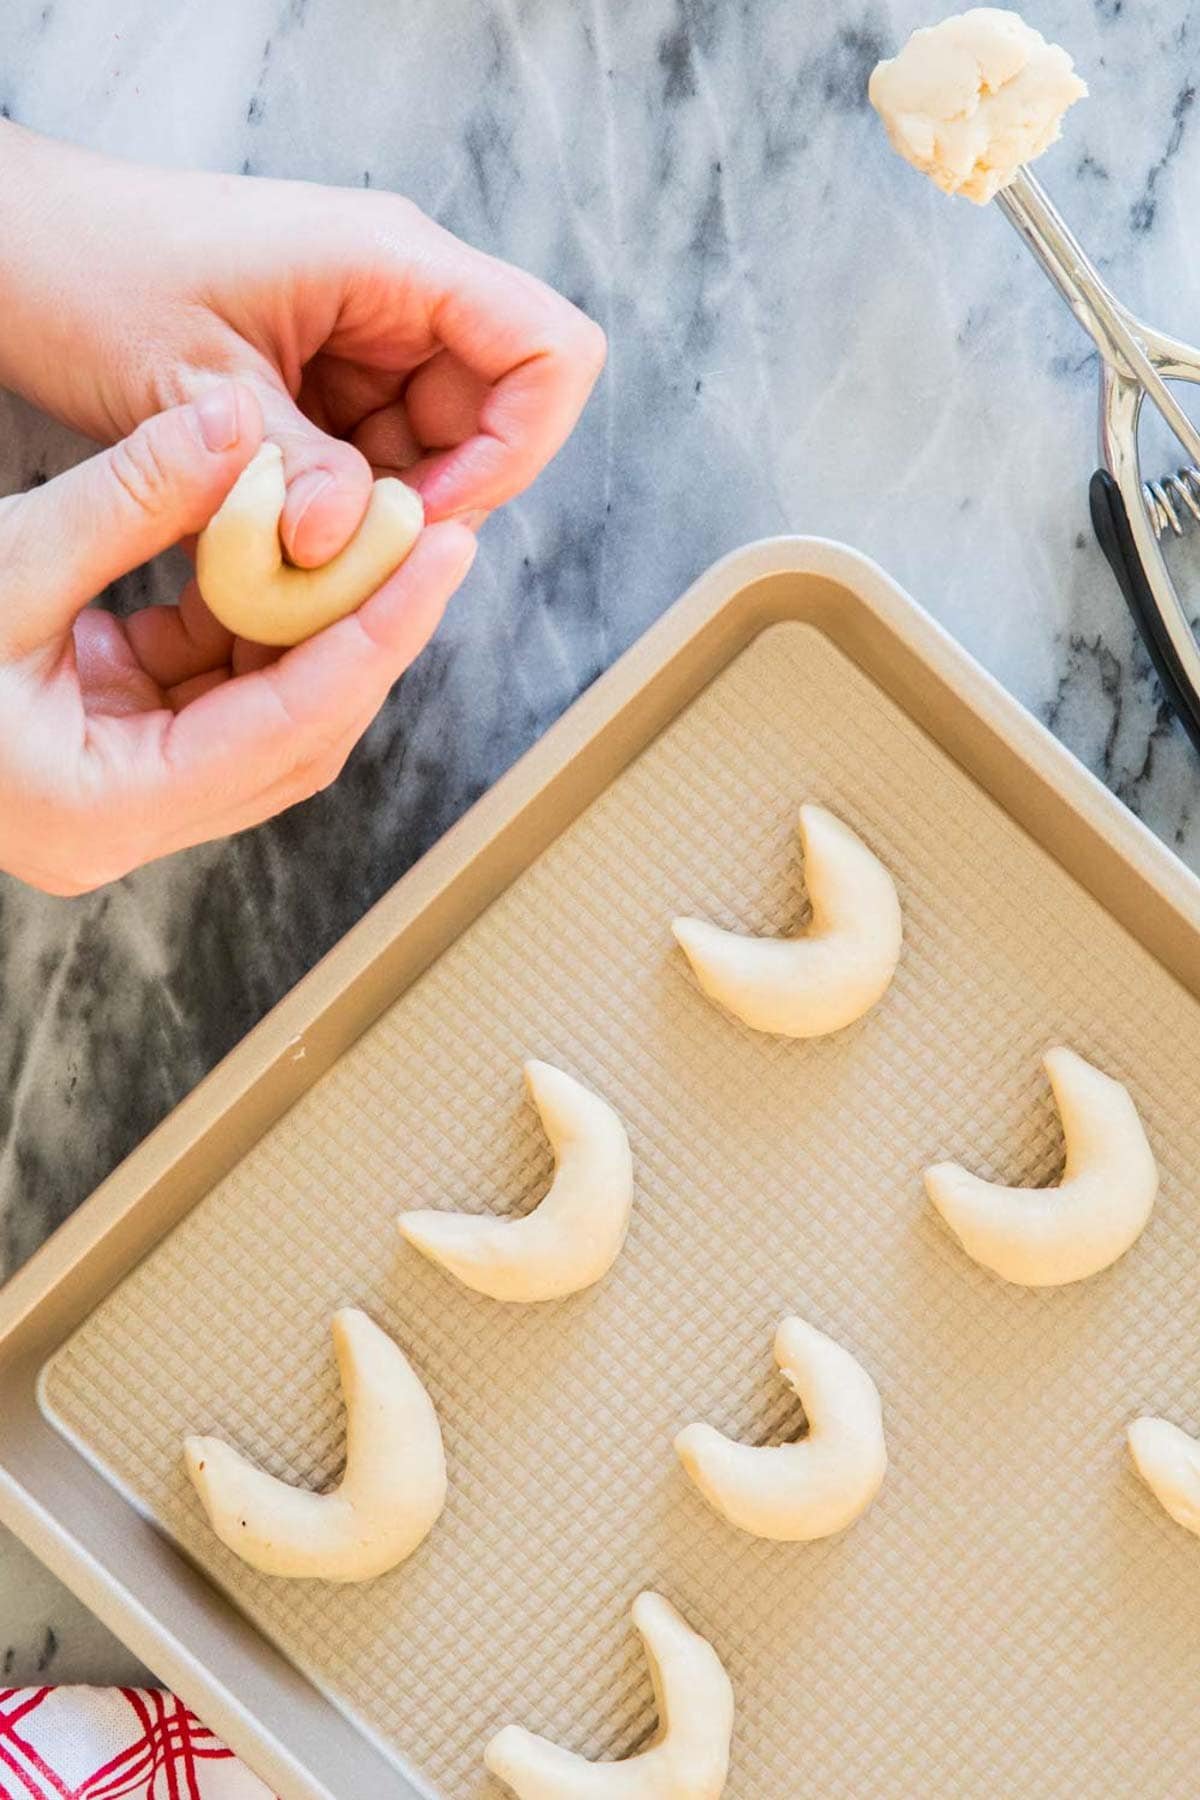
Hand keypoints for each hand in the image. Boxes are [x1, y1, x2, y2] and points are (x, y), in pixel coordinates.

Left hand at [0, 123, 606, 565]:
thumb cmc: (92, 275)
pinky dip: (340, 506)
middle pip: (499, 418)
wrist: (20, 248)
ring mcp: (370, 337)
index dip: (520, 452)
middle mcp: (400, 296)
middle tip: (346, 555)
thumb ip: (294, 471)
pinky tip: (274, 524)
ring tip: (287, 543)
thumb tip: (354, 549)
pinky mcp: (334, 377)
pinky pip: (378, 458)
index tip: (431, 518)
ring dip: (379, 514)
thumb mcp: (196, 389)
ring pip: (439, 452)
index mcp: (392, 264)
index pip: (550, 355)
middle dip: (437, 501)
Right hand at [0, 385, 476, 893]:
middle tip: (431, 539)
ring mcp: (124, 794)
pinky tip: (279, 554)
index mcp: (103, 813)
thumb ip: (123, 503)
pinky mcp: (115, 751)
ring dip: (315, 628)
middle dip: (365, 634)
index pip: (284, 728)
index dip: (372, 637)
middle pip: (296, 735)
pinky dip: (250, 623)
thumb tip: (234, 427)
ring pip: (265, 716)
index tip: (438, 556)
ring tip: (373, 538)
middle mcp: (129, 824)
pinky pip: (214, 691)